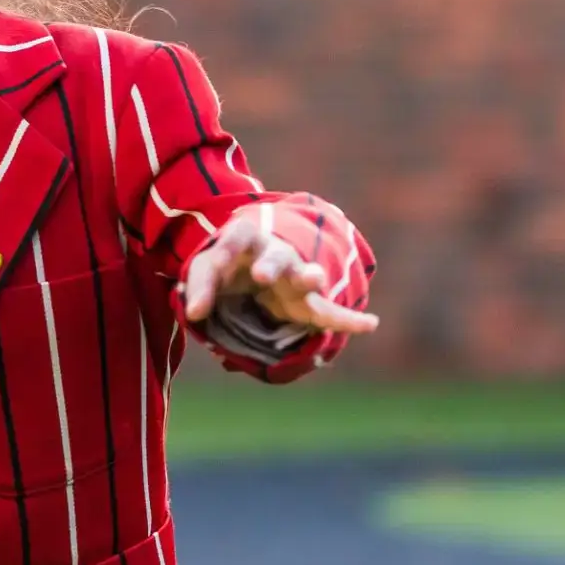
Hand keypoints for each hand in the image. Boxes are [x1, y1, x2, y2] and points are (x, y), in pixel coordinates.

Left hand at [182, 210, 378, 335]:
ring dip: (309, 279)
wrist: (257, 258)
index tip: (199, 309)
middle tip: (263, 275)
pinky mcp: (308, 300)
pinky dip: (348, 319)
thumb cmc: (228, 264)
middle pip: (275, 257)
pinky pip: (329, 310)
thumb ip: (198, 288)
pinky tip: (370, 324)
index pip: (229, 247)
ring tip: (317, 280)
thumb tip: (195, 315)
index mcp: (244, 240)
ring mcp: (295, 275)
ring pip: (305, 276)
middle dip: (271, 265)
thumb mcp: (205, 270)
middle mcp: (274, 253)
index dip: (214, 271)